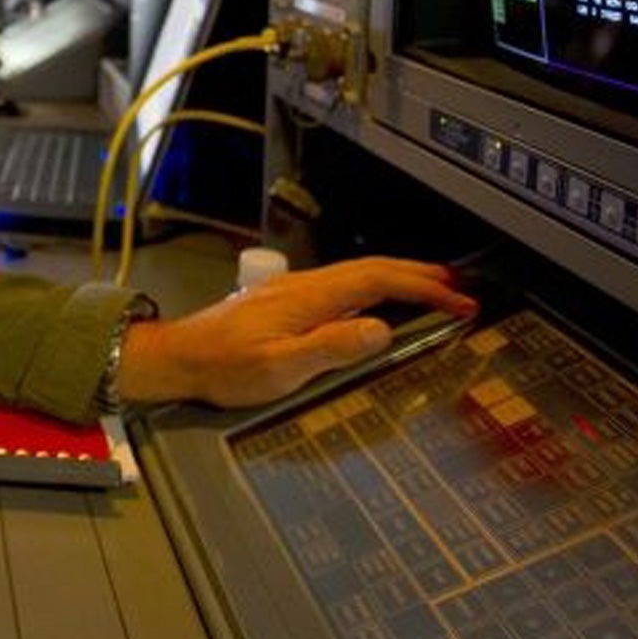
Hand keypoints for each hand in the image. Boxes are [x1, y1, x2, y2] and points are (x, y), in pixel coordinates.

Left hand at [115, 256, 477, 408]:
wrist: (177, 358)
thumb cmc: (222, 368)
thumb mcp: (278, 367)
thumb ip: (329, 347)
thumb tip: (380, 329)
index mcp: (308, 297)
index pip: (378, 281)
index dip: (423, 288)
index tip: (458, 300)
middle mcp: (303, 286)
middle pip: (372, 270)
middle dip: (420, 276)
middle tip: (460, 288)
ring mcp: (293, 292)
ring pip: (357, 277)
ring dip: (399, 282)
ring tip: (432, 293)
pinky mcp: (285, 303)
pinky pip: (342, 289)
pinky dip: (374, 291)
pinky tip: (379, 307)